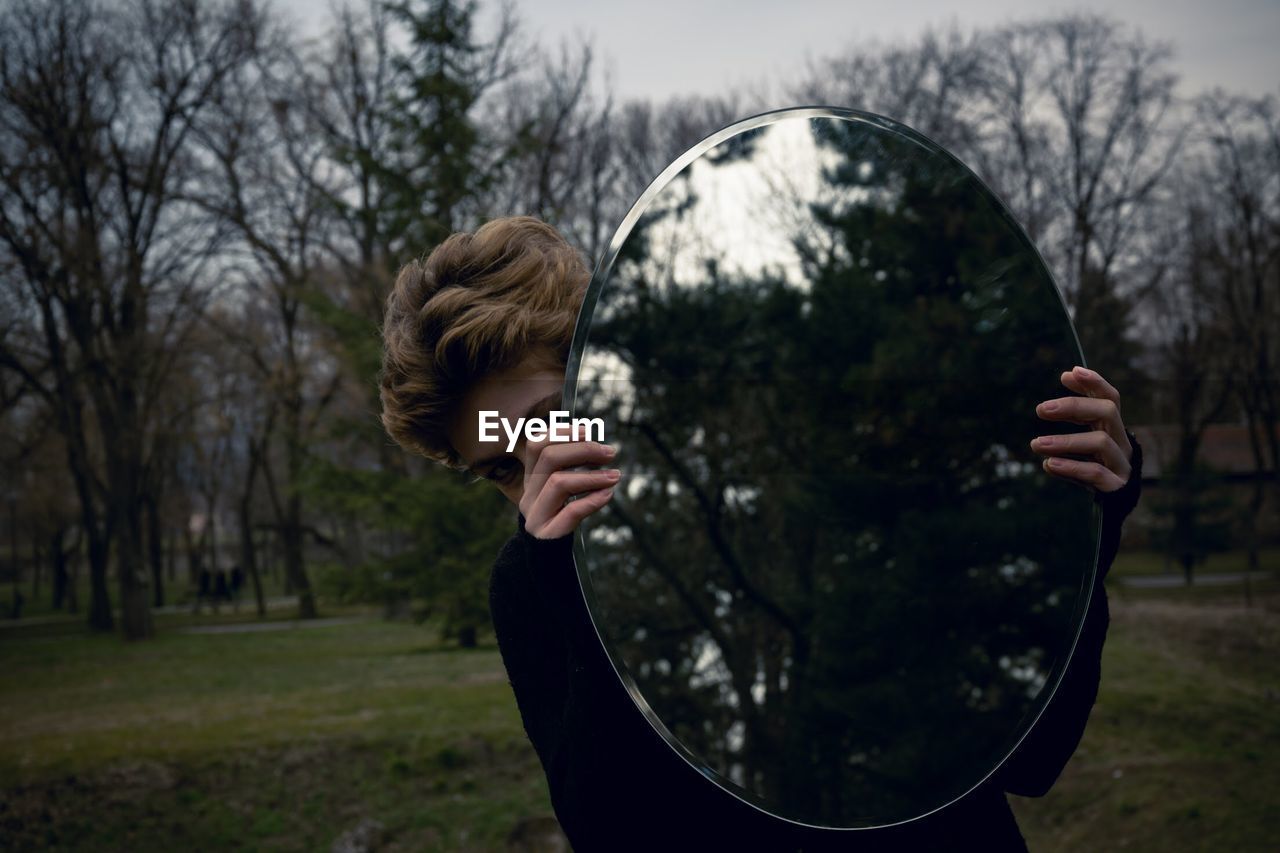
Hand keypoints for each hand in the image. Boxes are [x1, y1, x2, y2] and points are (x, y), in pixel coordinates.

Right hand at [519, 430, 619, 539]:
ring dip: (592, 476)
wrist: (545, 559)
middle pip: (549, 458)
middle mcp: (528, 494)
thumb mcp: (558, 491)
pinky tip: (608, 495)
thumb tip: (599, 447)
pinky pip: (570, 512)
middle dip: (583, 450)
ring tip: (615, 477)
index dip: (562, 433)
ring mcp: (536, 515)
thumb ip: (569, 469)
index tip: (588, 431)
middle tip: (610, 453)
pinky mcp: (548, 535)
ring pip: (558, 483)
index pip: (536, 445)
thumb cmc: (557, 517)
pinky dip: (592, 501)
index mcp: (530, 478)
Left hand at [1031, 366, 1132, 492]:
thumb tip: (1066, 375)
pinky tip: (1049, 464)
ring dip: (1065, 441)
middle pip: (1107, 412)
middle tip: (1040, 409)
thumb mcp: (1084, 439)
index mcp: (1112, 428)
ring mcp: (1122, 464)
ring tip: (1036, 444)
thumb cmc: (1096, 465)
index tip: (1068, 374)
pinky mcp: (1117, 486)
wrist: (1115, 504)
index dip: (1094, 383)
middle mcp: (1122, 442)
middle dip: (1074, 406)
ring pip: (1100, 442)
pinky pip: (1096, 472)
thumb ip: (1076, 413)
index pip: (1110, 398)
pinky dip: (1071, 467)